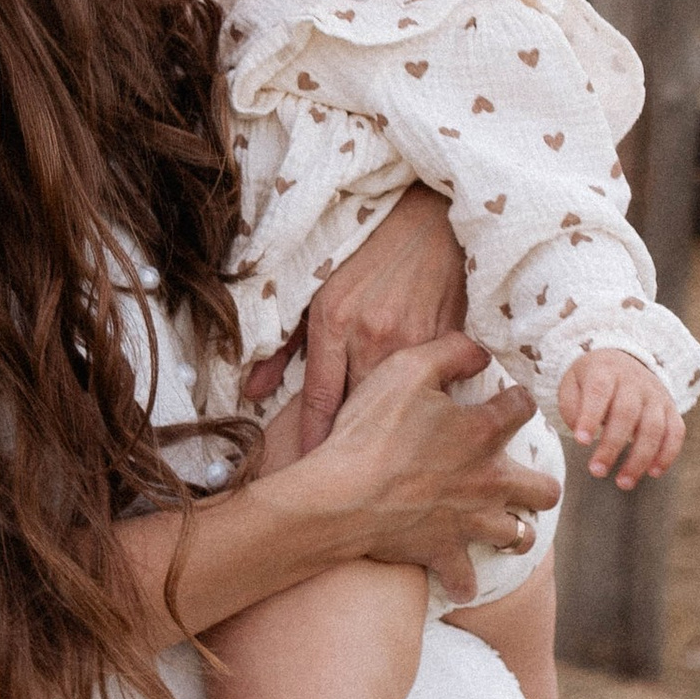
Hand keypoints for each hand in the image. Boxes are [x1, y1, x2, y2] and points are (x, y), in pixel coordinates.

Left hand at [244, 186, 466, 452]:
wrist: (431, 225)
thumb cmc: (368, 259)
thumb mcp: (317, 291)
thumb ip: (282, 344)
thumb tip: (252, 391)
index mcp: (333, 320)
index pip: (318, 399)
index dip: (312, 439)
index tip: (308, 468)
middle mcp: (370, 334)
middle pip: (357, 411)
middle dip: (350, 442)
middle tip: (341, 473)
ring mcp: (412, 340)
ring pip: (396, 406)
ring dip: (386, 429)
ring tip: (378, 455)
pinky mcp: (446, 342)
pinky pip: (431, 388)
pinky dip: (422, 405)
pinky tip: (417, 422)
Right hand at [308, 335, 561, 582]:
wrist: (342, 495)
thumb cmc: (372, 427)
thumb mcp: (407, 368)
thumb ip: (450, 351)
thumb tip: (480, 351)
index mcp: (483, 431)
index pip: (523, 408)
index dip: (517, 399)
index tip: (505, 399)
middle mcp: (489, 480)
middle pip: (544, 488)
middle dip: (541, 481)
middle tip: (520, 474)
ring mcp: (470, 522)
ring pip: (519, 535)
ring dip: (513, 528)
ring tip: (500, 520)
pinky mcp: (444, 553)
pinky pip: (466, 580)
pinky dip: (464, 579)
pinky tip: (459, 573)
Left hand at [557, 349, 684, 490]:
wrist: (623, 359)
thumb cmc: (592, 380)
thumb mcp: (572, 382)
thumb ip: (571, 407)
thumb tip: (583, 436)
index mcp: (605, 371)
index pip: (599, 392)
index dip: (590, 416)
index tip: (581, 442)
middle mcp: (633, 381)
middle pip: (627, 413)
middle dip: (612, 446)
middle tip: (597, 472)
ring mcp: (655, 394)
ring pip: (654, 426)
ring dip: (640, 458)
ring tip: (623, 483)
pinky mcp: (671, 407)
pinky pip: (676, 431)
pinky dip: (668, 454)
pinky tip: (653, 473)